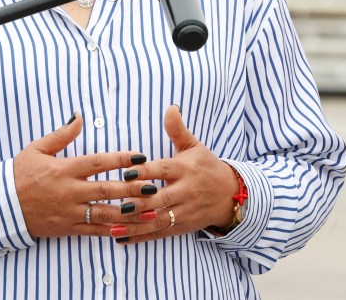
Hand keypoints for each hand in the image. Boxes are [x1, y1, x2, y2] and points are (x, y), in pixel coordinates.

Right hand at [13, 113, 160, 237]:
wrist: (1, 206)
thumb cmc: (19, 174)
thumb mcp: (36, 149)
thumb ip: (61, 134)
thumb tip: (79, 116)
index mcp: (63, 169)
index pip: (98, 163)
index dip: (120, 159)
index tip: (139, 157)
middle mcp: (69, 191)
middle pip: (106, 190)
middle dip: (131, 189)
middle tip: (153, 186)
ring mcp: (70, 212)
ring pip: (105, 213)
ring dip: (129, 213)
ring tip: (149, 210)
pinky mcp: (68, 228)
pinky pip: (94, 230)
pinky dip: (113, 231)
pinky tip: (130, 229)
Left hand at [106, 105, 239, 244]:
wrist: (231, 195)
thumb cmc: (207, 167)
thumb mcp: (195, 147)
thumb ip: (178, 130)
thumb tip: (171, 107)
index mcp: (185, 170)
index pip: (163, 170)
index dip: (145, 172)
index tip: (126, 172)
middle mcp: (185, 192)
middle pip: (160, 198)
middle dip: (139, 202)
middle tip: (118, 203)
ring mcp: (184, 212)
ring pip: (158, 219)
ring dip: (136, 223)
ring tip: (114, 225)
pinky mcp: (181, 226)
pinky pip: (159, 233)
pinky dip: (140, 236)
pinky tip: (121, 239)